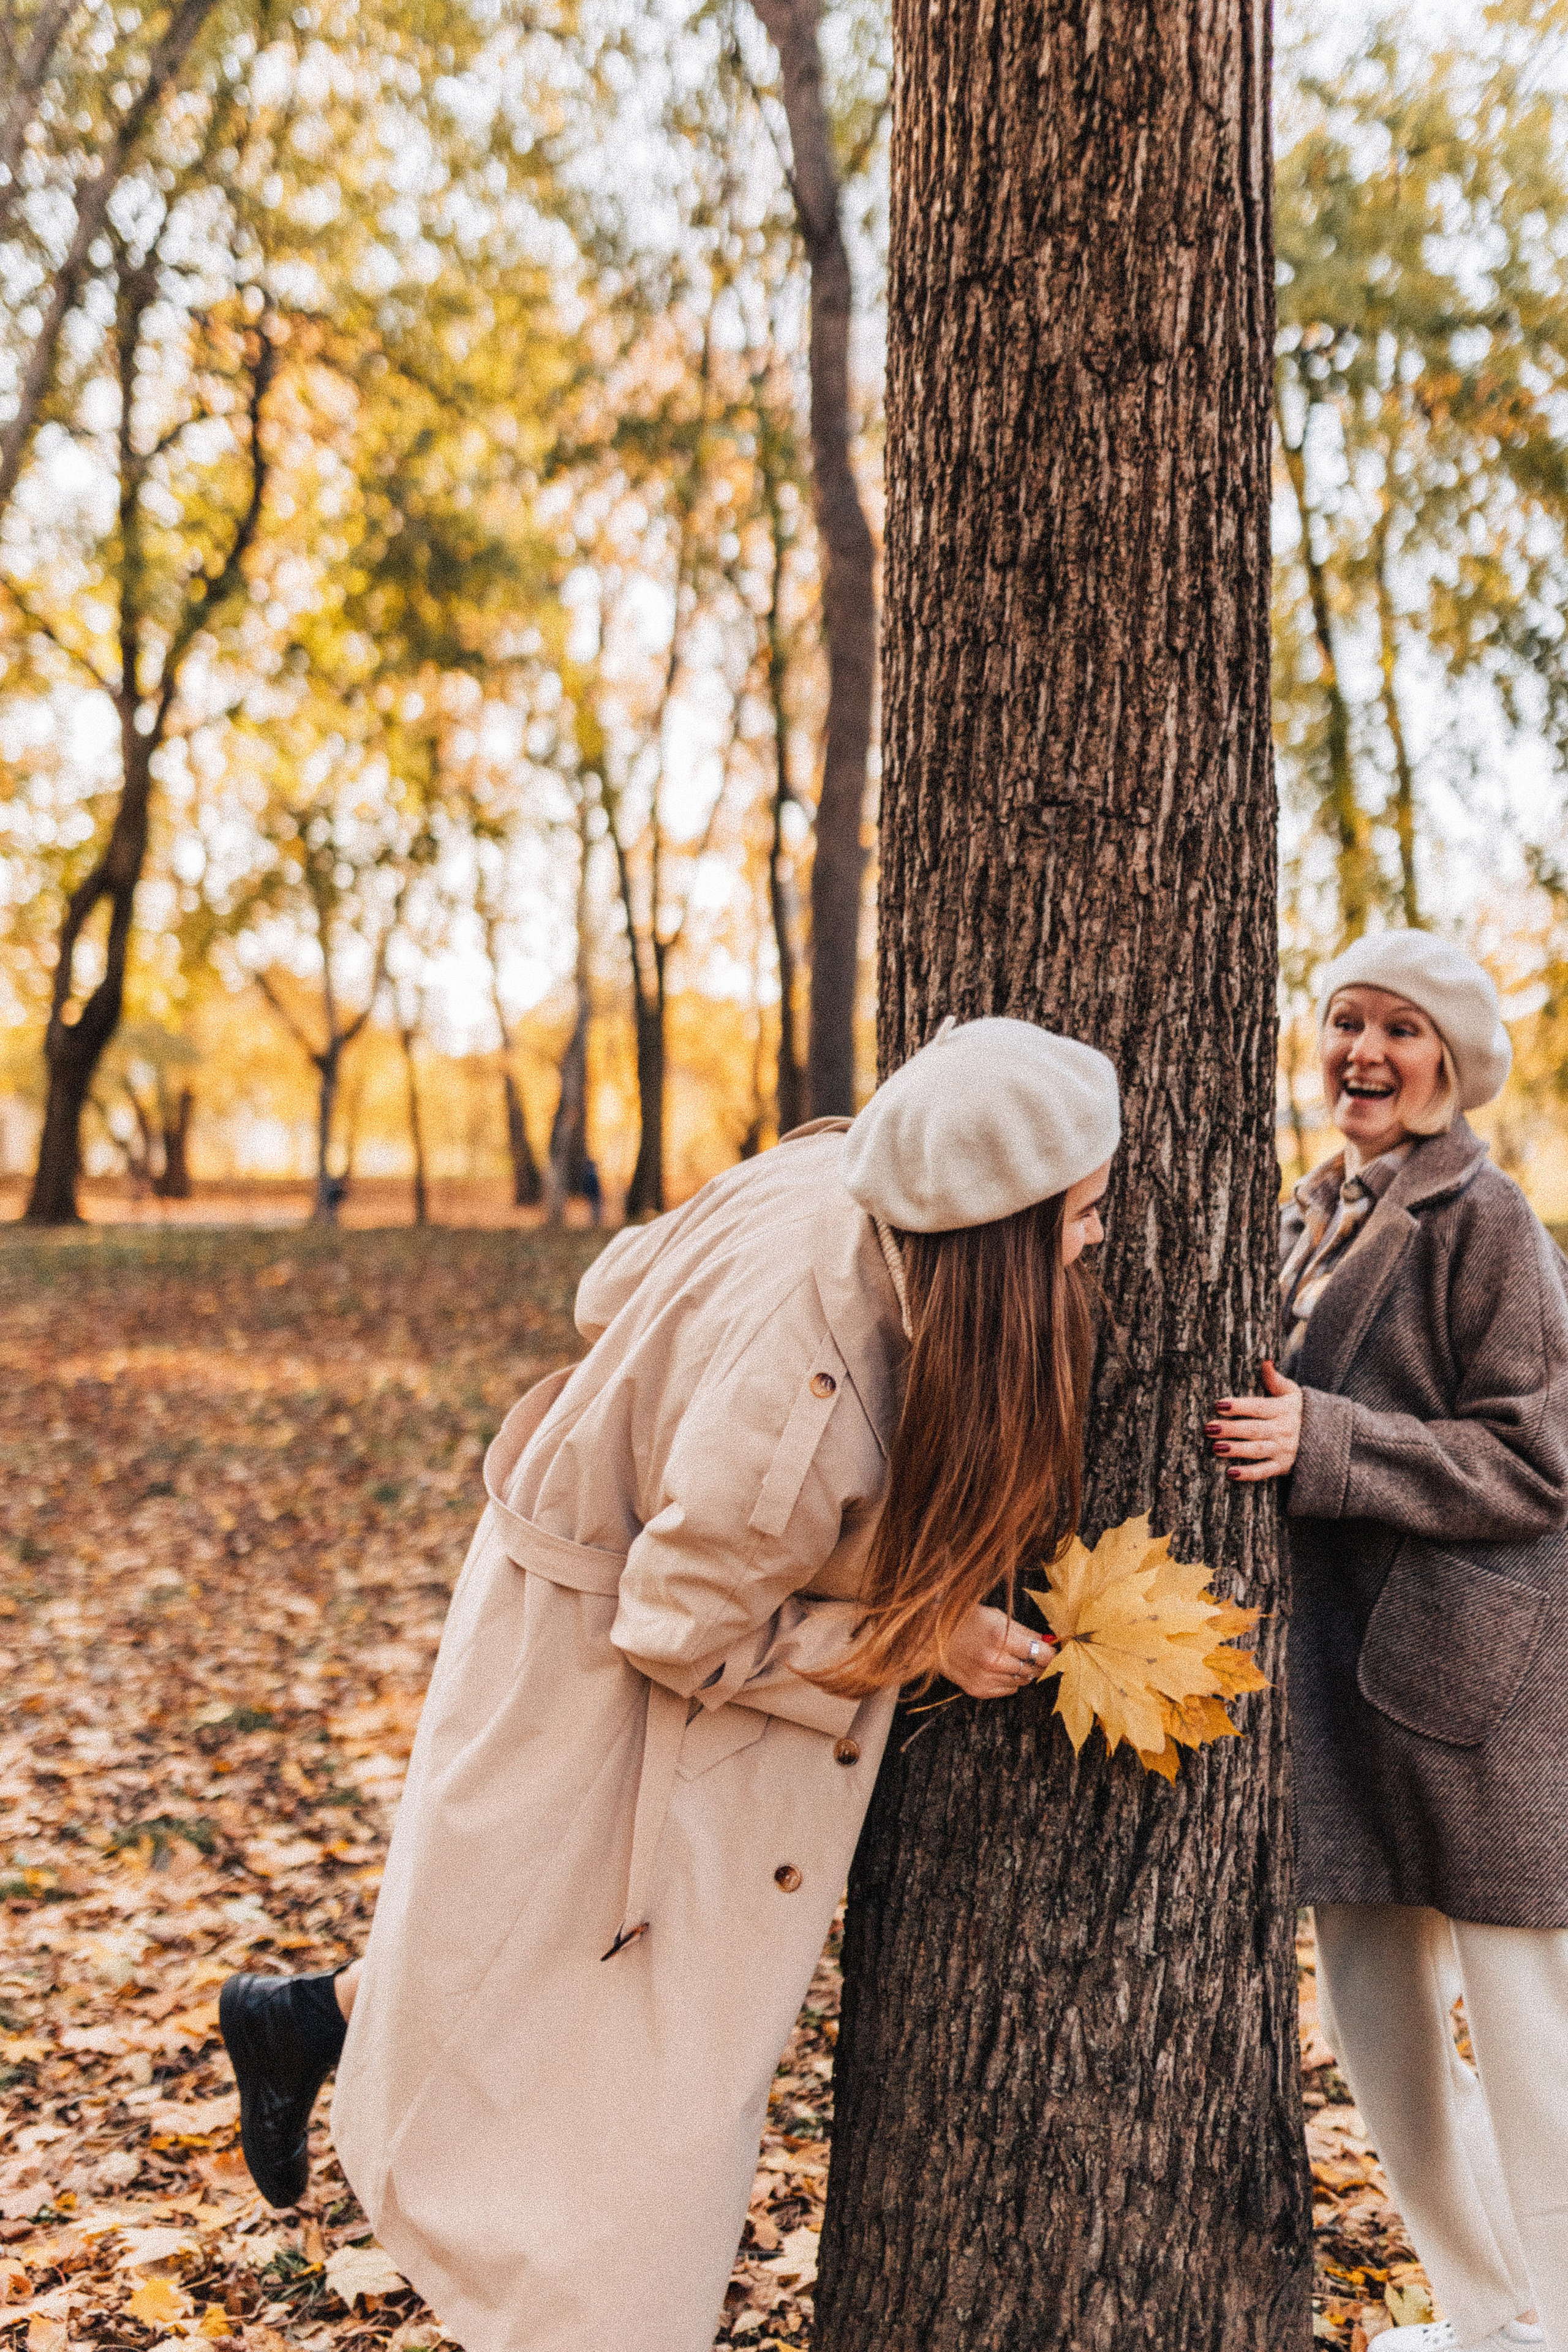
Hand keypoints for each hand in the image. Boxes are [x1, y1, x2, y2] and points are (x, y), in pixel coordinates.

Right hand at [945, 1604, 1055, 1699]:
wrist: (931, 1637)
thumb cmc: (965, 1621)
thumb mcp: (996, 1616)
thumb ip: (1024, 1631)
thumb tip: (1048, 1642)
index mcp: (1000, 1636)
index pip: (1041, 1654)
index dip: (1050, 1653)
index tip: (1053, 1651)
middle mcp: (993, 1660)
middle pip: (1033, 1670)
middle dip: (1037, 1662)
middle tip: (1034, 1655)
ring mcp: (984, 1677)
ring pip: (1022, 1682)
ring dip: (1022, 1672)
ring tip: (1011, 1659)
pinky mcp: (977, 1689)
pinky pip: (1008, 1690)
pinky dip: (1008, 1681)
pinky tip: (998, 1668)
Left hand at [1208, 1359, 1301, 1481]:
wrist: (1325, 1437)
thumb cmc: (1298, 1410)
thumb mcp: (1291, 1392)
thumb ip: (1275, 1379)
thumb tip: (1266, 1362)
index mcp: (1284, 1409)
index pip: (1259, 1407)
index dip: (1239, 1406)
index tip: (1219, 1405)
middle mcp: (1284, 1430)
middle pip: (1254, 1429)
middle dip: (1231, 1429)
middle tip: (1209, 1428)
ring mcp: (1283, 1450)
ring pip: (1257, 1450)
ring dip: (1236, 1450)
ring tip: (1215, 1448)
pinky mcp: (1282, 1466)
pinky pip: (1264, 1471)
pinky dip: (1248, 1474)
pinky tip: (1230, 1473)